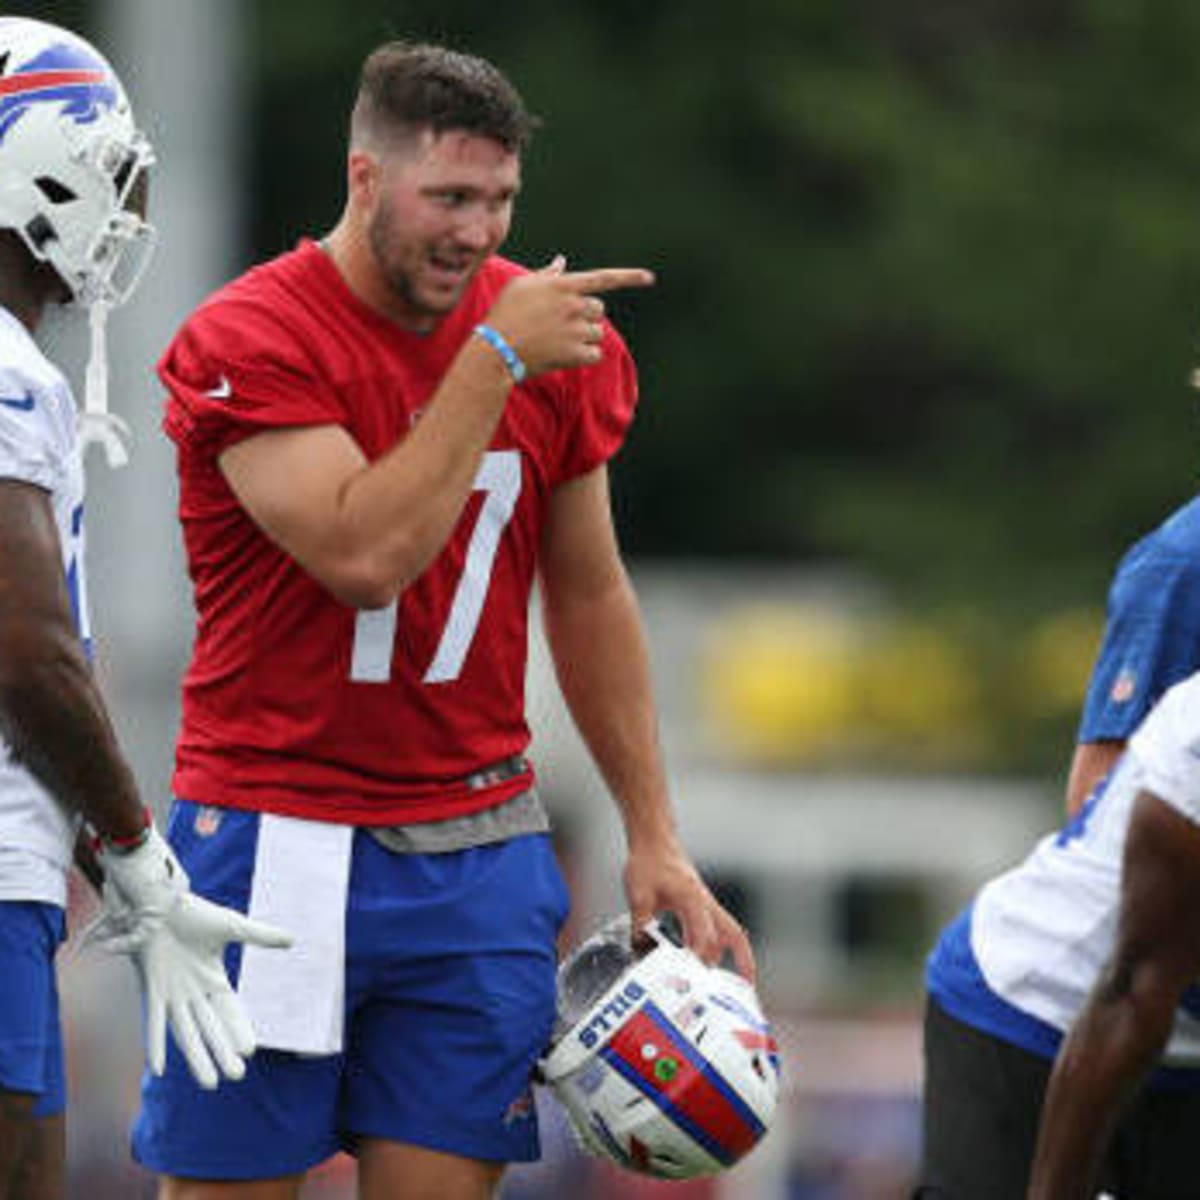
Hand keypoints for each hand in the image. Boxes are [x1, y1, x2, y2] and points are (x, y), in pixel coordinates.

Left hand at [95, 827, 292, 1088]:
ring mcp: (172, 994)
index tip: (250, 1051)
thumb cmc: (194, 914)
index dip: (239, 1030)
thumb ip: (261, 936)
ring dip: (197, 1057)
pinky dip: (156, 1044)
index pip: (230, 1010)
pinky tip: (158, 1068)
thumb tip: (294, 941)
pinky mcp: (153, 989)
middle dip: (223, 1052)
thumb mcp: (232, 926)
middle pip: (211, 1028)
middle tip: (236, 1076)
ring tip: (209, 1083)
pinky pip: (155, 1022)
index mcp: (213, 979)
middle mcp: (193, 993)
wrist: (159, 903)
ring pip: (187, 1033)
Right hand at [485, 256, 654, 377]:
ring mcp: (576, 330)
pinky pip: (595, 354)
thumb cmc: (505, 314)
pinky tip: (564, 354)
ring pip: (597, 332)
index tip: (649, 278)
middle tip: (559, 324)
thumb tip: (562, 261)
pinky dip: (585, 356)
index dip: (629, 277)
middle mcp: (574, 305)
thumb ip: (547, 274)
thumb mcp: (521, 285)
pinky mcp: (576, 353)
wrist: (496, 349)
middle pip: (598, 309)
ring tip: (558, 340)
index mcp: (564, 285)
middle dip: (585, 316)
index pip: (604, 278)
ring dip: (585, 336)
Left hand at [623, 831, 755, 981]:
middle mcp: (705, 902)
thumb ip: (641, 925)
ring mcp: (704, 903)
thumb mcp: (639, 895)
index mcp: (692, 899)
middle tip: (745, 988)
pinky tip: (700, 960)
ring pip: (724, 933)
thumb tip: (641, 953)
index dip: (701, 956)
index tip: (694, 976)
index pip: (705, 933)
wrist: (654, 841)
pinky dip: (711, 946)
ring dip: (725, 956)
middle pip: (733, 934)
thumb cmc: (649, 863)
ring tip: (719, 986)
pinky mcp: (698, 904)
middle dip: (743, 960)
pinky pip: (711, 929)